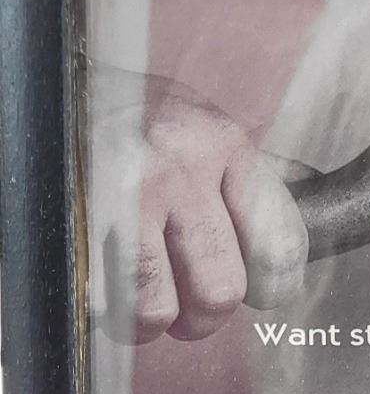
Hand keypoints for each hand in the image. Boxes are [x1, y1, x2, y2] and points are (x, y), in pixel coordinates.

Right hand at [89, 64, 310, 344]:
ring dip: (149, 321)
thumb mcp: (198, 127)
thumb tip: (303, 239)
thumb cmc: (127, 114)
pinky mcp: (75, 218)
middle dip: (203, 315)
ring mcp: (121, 192)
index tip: (257, 293)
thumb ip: (247, 183)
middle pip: (220, 292)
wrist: (43, 72)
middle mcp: (178, 165)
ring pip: (158, 310)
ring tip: (141, 299)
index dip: (272, 287)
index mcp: (223, 142)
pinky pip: (103, 303)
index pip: (280, 248)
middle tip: (186, 304)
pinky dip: (105, 310)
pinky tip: (105, 284)